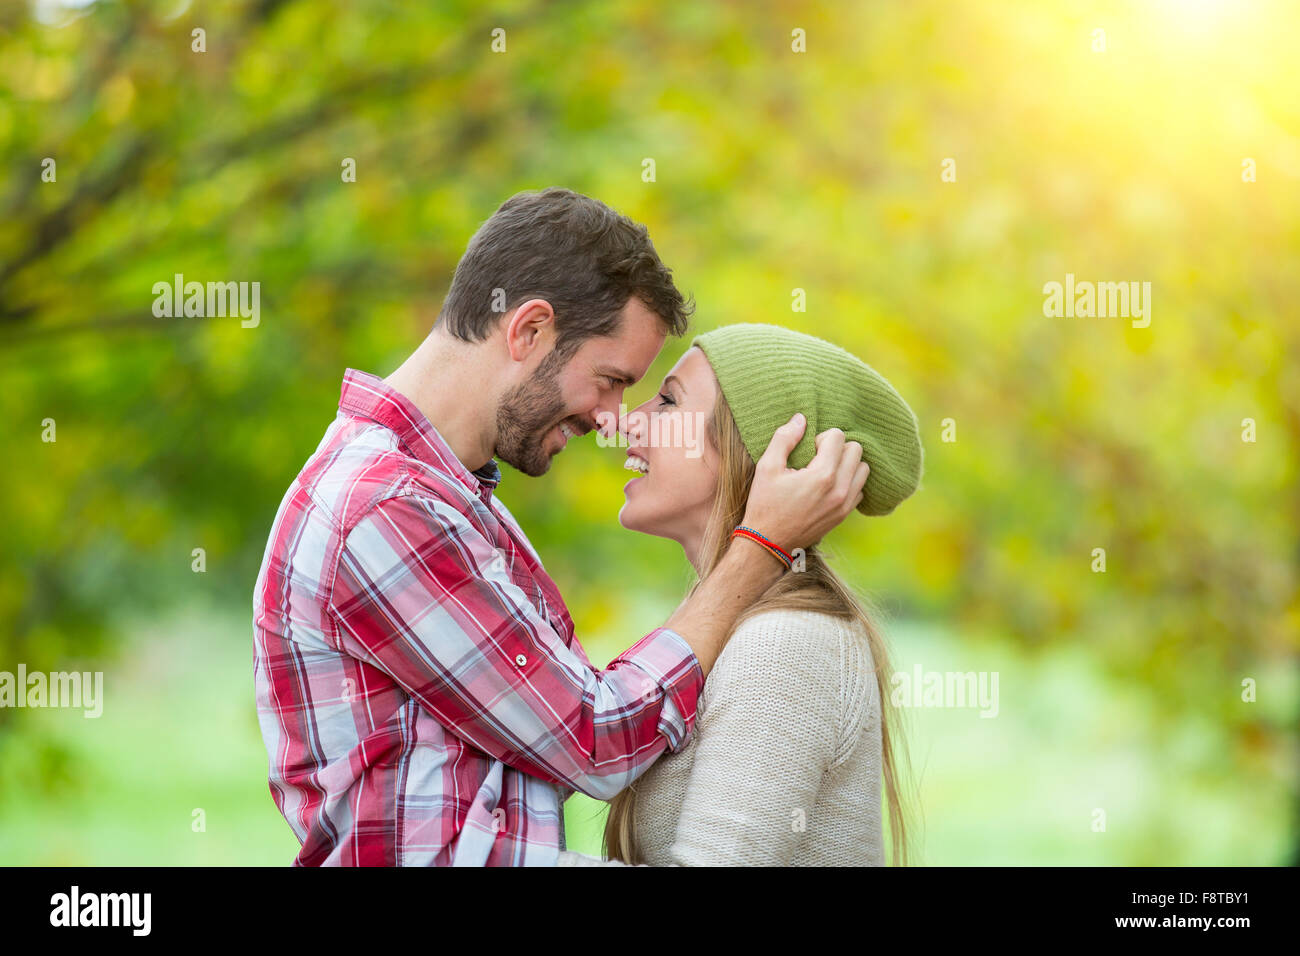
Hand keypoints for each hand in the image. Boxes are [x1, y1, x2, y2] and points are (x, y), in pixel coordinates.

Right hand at [740, 414, 868, 552]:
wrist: (767, 543)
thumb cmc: (764, 503)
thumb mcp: (767, 467)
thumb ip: (784, 438)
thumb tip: (800, 418)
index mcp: (822, 475)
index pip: (839, 437)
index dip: (822, 437)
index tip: (809, 449)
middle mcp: (840, 490)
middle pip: (856, 450)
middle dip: (838, 448)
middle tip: (818, 458)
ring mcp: (845, 504)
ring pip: (863, 469)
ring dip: (847, 464)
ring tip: (826, 470)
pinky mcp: (844, 515)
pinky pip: (861, 489)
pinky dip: (850, 482)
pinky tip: (829, 486)